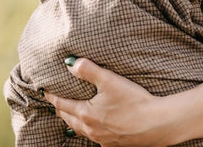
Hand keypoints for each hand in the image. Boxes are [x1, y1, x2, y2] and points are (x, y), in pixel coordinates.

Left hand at [44, 58, 173, 146]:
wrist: (156, 125)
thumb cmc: (134, 102)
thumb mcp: (110, 80)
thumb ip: (88, 70)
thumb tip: (70, 63)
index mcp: (86, 113)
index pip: (62, 104)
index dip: (53, 96)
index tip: (45, 91)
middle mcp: (90, 129)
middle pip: (68, 119)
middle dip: (61, 110)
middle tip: (56, 102)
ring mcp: (102, 139)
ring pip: (80, 130)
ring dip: (73, 121)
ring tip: (70, 116)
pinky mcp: (114, 144)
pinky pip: (95, 138)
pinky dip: (89, 130)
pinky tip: (95, 128)